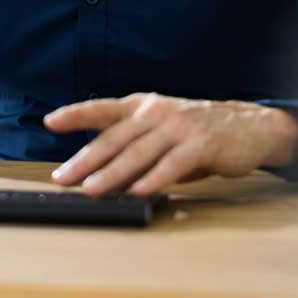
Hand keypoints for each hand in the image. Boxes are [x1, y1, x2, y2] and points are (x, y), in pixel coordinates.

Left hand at [43, 93, 297, 195]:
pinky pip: (172, 165)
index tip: (50, 121)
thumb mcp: (160, 132)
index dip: (76, 114)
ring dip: (112, 174)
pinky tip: (138, 191)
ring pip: (138, 152)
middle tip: (63, 177)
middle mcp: (156, 112)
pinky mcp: (200, 144)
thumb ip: (133, 149)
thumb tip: (100, 176)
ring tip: (91, 190)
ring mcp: (178, 127)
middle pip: (114, 137)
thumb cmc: (196, 132)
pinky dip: (153, 179)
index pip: (103, 109)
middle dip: (85, 159)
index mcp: (143, 106)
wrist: (248, 126)